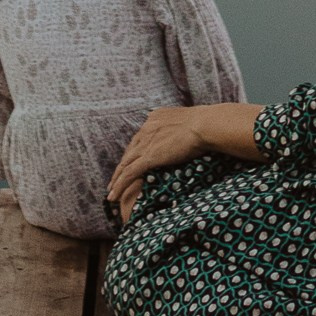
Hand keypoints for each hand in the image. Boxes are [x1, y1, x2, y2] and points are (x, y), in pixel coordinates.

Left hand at [108, 99, 263, 217]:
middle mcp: (147, 129)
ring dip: (116, 179)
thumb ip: (182, 128)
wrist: (205, 125)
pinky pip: (129, 174)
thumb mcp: (189, 122)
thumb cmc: (205, 124)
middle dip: (121, 167)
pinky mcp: (149, 156)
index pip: (140, 139)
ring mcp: (146, 143)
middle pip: (129, 152)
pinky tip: (113, 196)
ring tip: (110, 192)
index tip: (130, 163)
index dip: (133, 153)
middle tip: (114, 180)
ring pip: (125, 164)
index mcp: (155, 119)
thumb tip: (188, 134)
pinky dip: (119, 185)